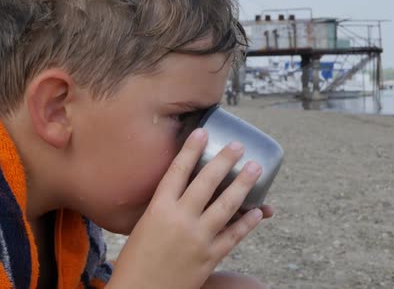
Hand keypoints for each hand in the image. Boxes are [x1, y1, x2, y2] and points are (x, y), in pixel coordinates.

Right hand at [108, 128, 267, 288]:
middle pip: (206, 182)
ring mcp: (197, 239)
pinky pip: (234, 236)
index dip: (191, 150)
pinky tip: (257, 211)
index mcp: (158, 209)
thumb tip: (182, 191)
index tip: (203, 133)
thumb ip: (162, 208)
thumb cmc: (136, 261)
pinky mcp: (209, 258)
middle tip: (238, 146)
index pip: (177, 171)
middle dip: (224, 161)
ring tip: (256, 168)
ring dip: (243, 185)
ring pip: (226, 206)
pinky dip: (247, 222)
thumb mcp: (143, 227)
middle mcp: (179, 220)